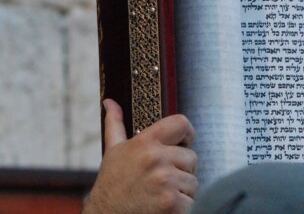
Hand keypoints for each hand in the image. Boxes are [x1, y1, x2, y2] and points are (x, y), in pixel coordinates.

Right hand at [83, 99, 197, 213]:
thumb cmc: (112, 185)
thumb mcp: (113, 151)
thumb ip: (115, 124)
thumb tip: (110, 101)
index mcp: (145, 142)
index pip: (181, 123)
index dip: (187, 133)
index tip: (184, 143)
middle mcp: (156, 158)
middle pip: (191, 157)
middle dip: (182, 169)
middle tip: (163, 180)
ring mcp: (165, 181)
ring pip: (193, 181)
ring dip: (183, 190)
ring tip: (161, 194)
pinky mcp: (171, 203)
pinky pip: (192, 201)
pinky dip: (183, 207)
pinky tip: (165, 207)